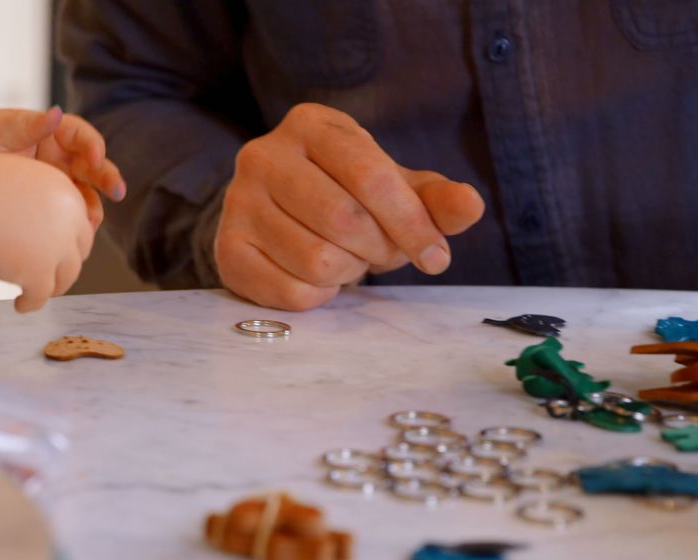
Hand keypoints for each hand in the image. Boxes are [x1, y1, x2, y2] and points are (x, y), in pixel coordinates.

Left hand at [0, 107, 125, 228]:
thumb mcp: (0, 129)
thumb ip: (30, 125)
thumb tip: (56, 113)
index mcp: (53, 132)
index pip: (81, 135)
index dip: (93, 145)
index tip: (96, 157)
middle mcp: (62, 156)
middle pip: (93, 165)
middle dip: (107, 177)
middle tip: (117, 191)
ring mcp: (58, 181)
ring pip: (87, 192)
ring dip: (95, 205)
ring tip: (93, 220)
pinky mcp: (51, 202)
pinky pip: (70, 211)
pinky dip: (76, 221)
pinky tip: (77, 231)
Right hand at [0, 154, 93, 312]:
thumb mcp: (11, 174)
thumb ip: (28, 192)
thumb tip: (24, 210)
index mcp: (61, 189)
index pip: (77, 219)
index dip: (66, 235)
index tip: (55, 245)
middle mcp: (67, 218)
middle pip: (78, 248)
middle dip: (65, 260)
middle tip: (51, 269)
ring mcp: (56, 247)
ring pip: (66, 275)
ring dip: (54, 284)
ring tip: (39, 290)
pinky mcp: (39, 273)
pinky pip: (41, 295)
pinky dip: (31, 302)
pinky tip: (21, 304)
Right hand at [215, 103, 484, 310]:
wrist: (277, 215)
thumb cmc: (345, 195)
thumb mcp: (393, 189)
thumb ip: (435, 199)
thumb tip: (471, 206)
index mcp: (311, 125)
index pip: (371, 176)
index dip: (412, 222)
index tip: (437, 257)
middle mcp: (263, 154)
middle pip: (344, 220)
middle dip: (380, 249)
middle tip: (383, 253)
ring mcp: (237, 202)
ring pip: (317, 260)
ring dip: (348, 272)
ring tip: (346, 258)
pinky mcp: (226, 249)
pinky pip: (291, 292)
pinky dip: (320, 295)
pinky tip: (319, 277)